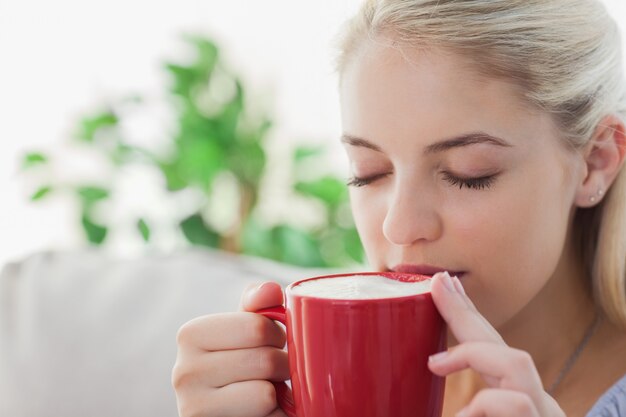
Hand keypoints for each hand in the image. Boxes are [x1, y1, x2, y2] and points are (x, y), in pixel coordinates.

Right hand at [172, 282, 288, 416]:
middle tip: (273, 373)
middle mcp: (183, 372)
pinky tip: (263, 413)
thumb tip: (271, 291)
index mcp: (190, 335)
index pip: (258, 327)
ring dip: (278, 394)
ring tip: (265, 394)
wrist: (231, 411)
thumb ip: (258, 305)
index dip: (278, 336)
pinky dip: (276, 415)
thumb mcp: (247, 331)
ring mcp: (193, 407)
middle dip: (281, 367)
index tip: (272, 345)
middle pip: (264, 360)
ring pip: (265, 393)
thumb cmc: (243, 366)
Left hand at [427, 272, 564, 416]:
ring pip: (518, 363)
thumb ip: (465, 406)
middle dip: (466, 313)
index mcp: (520, 399)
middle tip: (437, 283)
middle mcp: (538, 404)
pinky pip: (516, 404)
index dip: (469, 316)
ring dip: (472, 355)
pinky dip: (482, 404)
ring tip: (435, 364)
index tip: (444, 285)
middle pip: (503, 342)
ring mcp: (543, 414)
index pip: (495, 348)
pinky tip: (462, 415)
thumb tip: (423, 385)